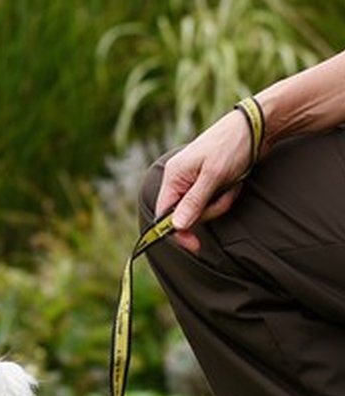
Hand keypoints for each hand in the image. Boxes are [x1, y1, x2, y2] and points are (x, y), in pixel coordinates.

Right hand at [155, 110, 252, 252]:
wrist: (257, 126)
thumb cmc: (231, 146)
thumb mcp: (213, 176)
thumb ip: (193, 202)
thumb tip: (176, 226)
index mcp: (174, 176)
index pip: (164, 214)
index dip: (177, 231)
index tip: (195, 244)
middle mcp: (180, 179)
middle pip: (185, 214)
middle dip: (208, 211)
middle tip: (224, 197)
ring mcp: (194, 180)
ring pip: (202, 209)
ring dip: (220, 203)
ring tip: (232, 185)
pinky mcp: (208, 181)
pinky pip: (213, 200)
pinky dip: (225, 196)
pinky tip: (234, 183)